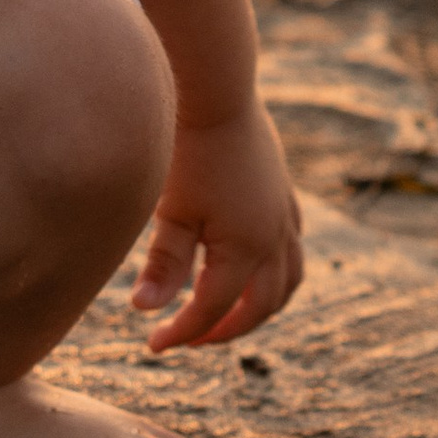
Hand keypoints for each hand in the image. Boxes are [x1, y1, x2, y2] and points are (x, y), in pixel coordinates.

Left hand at [131, 102, 302, 353]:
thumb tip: (144, 310)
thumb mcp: (170, 210)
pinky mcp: (284, 196)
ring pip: (287, 282)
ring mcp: (285, 215)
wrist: (217, 92)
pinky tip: (250, 270)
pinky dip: (276, 274)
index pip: (213, 308)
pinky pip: (292, 250)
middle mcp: (274, 237)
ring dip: (260, 309)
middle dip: (224, 330)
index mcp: (245, 247)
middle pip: (260, 307)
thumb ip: (163, 265)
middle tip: (188, 339)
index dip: (183, 332)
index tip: (153, 345)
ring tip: (225, 317)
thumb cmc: (188, 149)